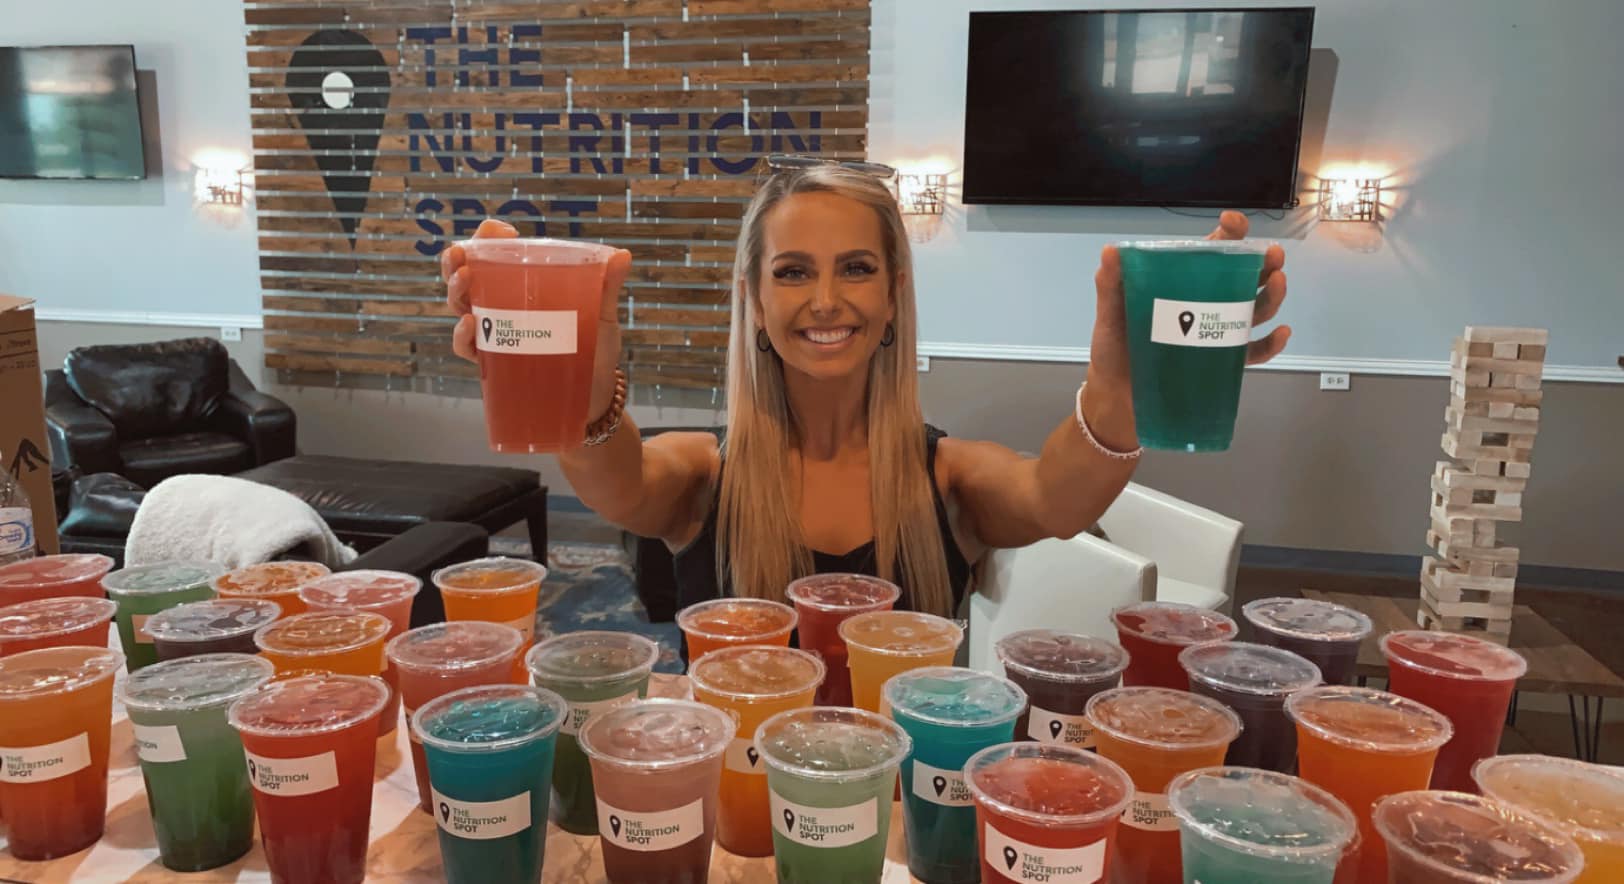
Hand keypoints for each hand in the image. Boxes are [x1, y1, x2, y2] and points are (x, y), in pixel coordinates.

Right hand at [443, 220, 633, 418]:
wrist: (594, 400)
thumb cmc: (595, 352)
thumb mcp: (603, 317)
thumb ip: (607, 287)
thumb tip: (623, 255)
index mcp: (525, 286)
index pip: (495, 253)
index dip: (488, 237)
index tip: (499, 232)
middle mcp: (503, 306)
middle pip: (466, 276)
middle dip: (455, 261)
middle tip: (461, 256)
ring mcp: (496, 334)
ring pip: (461, 306)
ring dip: (455, 291)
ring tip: (465, 281)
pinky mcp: (495, 364)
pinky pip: (468, 348)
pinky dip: (462, 336)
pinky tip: (470, 324)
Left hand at [1082, 211, 1288, 447]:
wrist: (1115, 397)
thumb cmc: (1114, 348)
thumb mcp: (1110, 313)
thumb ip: (1110, 284)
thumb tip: (1110, 252)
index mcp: (1183, 283)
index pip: (1212, 251)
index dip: (1229, 234)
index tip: (1234, 223)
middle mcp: (1206, 303)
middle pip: (1245, 277)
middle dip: (1265, 262)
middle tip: (1273, 255)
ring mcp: (1216, 333)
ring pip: (1256, 309)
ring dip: (1273, 295)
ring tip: (1279, 282)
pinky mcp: (1221, 363)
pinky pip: (1252, 353)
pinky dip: (1272, 344)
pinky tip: (1282, 332)